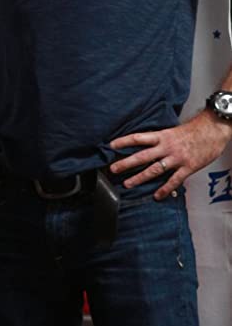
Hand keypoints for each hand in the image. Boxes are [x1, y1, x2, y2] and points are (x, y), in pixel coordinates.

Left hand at [109, 109, 231, 199]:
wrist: (213, 129)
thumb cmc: (194, 130)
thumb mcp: (173, 130)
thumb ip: (161, 139)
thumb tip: (147, 144)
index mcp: (162, 136)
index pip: (138, 138)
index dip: (124, 141)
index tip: (111, 145)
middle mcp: (167, 147)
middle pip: (142, 156)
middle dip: (126, 163)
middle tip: (112, 169)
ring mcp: (177, 158)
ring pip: (154, 169)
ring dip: (140, 178)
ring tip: (128, 184)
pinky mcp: (188, 167)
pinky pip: (174, 180)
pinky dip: (165, 189)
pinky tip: (157, 196)